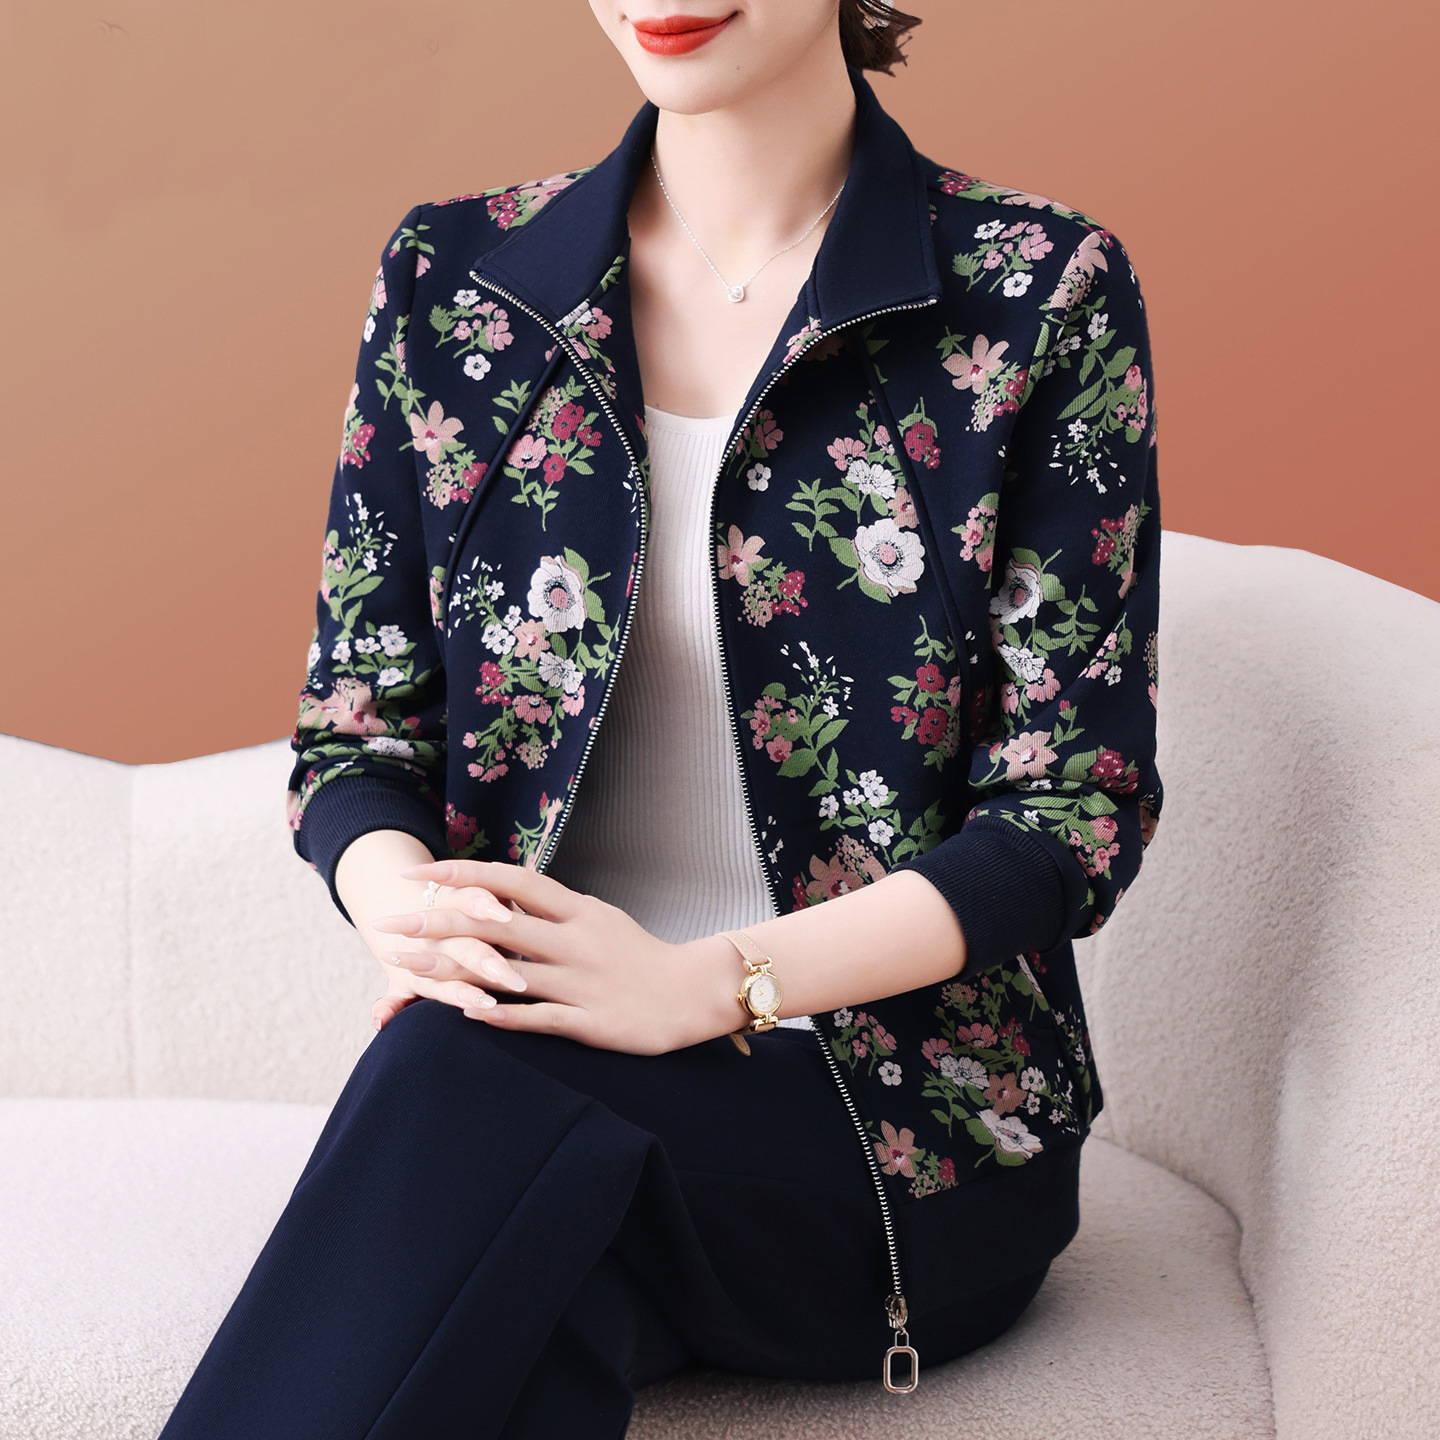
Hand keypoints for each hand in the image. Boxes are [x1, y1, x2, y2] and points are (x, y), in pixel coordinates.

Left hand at [373, 859, 745, 1053]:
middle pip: (496, 924)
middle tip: (388, 924)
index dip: (462, 875)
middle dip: (436, 923)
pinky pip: (537, 1018)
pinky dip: (500, 1015)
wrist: (692, 992)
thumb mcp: (597, 917)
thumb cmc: (640, 955)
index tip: (418, 875)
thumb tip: (506, 891)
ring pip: (505, 972)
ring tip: (405, 971)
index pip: (511, 881)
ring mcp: (581, 981)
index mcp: (577, 910)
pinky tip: (463, 1014)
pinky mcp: (591, 1022)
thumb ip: (553, 908)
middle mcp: (575, 939)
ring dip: (451, 971)